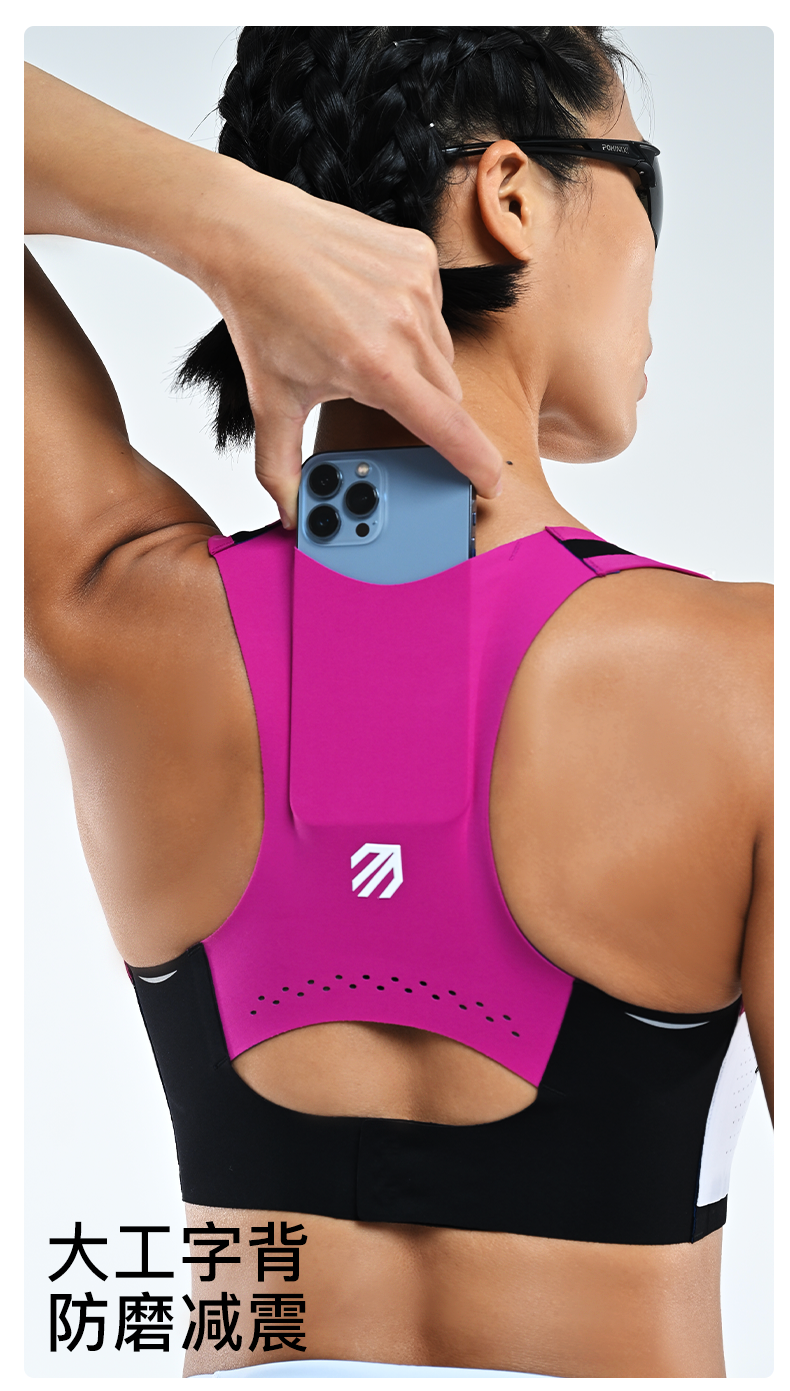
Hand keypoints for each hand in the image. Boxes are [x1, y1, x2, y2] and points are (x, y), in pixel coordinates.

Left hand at [25, 63, 502, 528]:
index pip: (446, 427)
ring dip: (417, 363)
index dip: (473, 461)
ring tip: (364, 343)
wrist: (252, 235)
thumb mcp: (271, 402)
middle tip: (378, 394)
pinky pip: (437, 309)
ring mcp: (418, 284)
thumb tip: (292, 515)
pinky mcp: (420, 254)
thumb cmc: (264, 315)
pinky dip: (413, 318)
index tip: (489, 483)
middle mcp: (405, 324)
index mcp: (374, 368)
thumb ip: (281, 468)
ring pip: (443, 353)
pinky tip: (371, 307)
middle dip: (421, 407)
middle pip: (445, 395)